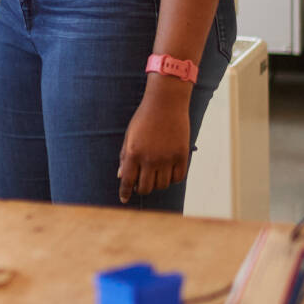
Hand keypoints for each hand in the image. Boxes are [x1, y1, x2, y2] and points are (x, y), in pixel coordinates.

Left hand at [117, 87, 192, 202]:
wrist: (165, 103)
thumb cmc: (144, 119)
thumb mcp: (130, 136)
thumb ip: (125, 157)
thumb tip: (121, 176)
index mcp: (133, 153)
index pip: (127, 181)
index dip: (124, 193)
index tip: (124, 199)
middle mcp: (150, 159)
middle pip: (145, 188)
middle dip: (141, 189)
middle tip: (141, 184)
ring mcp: (167, 158)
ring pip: (162, 185)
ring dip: (157, 183)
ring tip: (155, 174)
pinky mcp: (182, 156)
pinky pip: (177, 178)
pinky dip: (172, 178)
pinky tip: (168, 171)